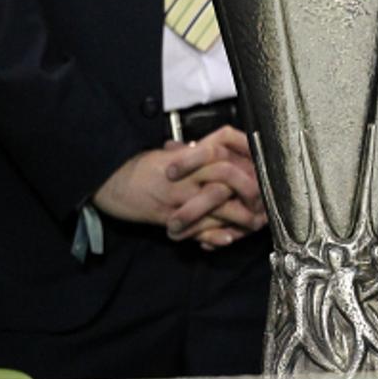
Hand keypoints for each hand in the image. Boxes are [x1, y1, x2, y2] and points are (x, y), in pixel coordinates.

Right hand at [93, 125, 267, 250]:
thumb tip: (239, 160)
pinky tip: (229, 238)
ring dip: (241, 217)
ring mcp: (180, 194)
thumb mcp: (177, 154)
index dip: (249, 153)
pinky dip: (216, 235)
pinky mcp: (170, 216)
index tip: (265, 170)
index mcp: (192, 153)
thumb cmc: (147, 168)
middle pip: (229, 172)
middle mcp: (188, 171)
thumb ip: (204, 156)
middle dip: (252, 190)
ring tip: (255, 224)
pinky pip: (199, 228)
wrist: (112, 181)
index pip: (227, 140)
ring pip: (219, 203)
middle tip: (265, 202)